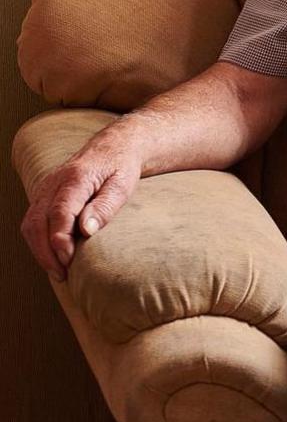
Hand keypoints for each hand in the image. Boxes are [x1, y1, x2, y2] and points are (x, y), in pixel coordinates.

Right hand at [19, 135, 142, 281]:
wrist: (112, 148)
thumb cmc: (120, 168)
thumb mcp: (122, 186)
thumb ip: (105, 207)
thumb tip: (86, 230)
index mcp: (75, 178)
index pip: (59, 212)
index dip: (60, 238)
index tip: (68, 259)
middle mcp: (52, 183)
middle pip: (37, 222)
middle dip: (46, 251)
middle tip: (63, 274)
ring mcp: (44, 189)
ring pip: (30, 224)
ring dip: (40, 250)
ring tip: (58, 271)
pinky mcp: (42, 196)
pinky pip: (32, 222)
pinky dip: (38, 242)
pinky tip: (53, 258)